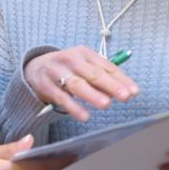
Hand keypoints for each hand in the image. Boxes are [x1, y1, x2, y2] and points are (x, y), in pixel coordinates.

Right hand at [24, 47, 138, 121]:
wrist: (34, 68)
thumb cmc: (67, 69)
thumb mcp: (83, 66)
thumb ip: (102, 77)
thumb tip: (124, 91)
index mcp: (85, 53)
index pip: (107, 67)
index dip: (122, 79)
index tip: (134, 92)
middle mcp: (71, 59)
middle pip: (94, 74)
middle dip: (111, 85)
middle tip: (125, 96)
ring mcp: (57, 72)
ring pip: (77, 84)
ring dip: (92, 95)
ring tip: (106, 104)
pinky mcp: (46, 85)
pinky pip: (62, 98)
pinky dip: (74, 108)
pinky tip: (84, 116)